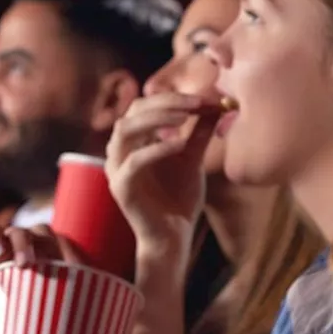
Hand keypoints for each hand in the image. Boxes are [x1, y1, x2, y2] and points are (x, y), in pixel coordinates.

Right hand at [0, 225, 80, 333]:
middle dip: (24, 242)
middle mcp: (19, 244)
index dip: (61, 247)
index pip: (53, 237)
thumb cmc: (34, 309)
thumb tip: (102, 322)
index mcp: (43, 250)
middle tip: (26, 261)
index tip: (68, 266)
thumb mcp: (53, 306)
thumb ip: (71, 303)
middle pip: (24, 231)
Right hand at [104, 92, 220, 249]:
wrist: (174, 235)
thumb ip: (200, 132)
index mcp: (133, 140)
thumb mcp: (193, 158)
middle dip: (165, 102)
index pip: (144, 105)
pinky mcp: (121, 188)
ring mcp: (116, 168)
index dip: (172, 98)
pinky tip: (180, 144)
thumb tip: (216, 104)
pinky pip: (134, 161)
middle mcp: (119, 150)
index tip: (204, 98)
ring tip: (185, 118)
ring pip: (126, 130)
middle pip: (133, 111)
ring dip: (156, 119)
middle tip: (196, 103)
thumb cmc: (179, 197)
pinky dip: (156, 148)